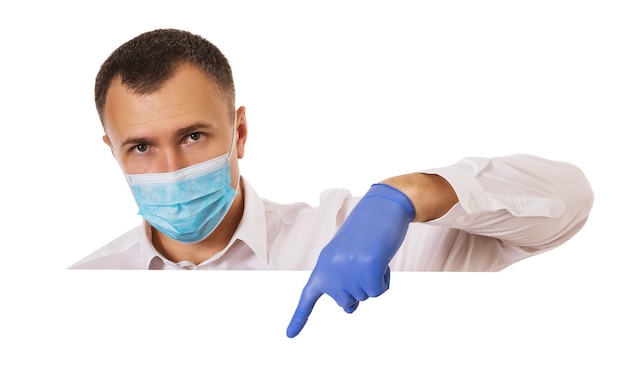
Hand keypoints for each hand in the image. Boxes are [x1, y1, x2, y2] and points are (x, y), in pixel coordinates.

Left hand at [286, 183, 415, 337]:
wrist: (380, 210)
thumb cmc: (365, 233)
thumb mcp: (347, 259)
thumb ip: (342, 284)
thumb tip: (348, 310)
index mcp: (322, 267)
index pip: (308, 297)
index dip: (299, 318)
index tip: (289, 336)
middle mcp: (331, 272)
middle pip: (347, 303)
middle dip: (360, 289)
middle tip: (363, 264)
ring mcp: (348, 272)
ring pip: (366, 296)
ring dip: (374, 280)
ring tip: (372, 256)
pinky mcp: (367, 271)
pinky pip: (379, 291)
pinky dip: (385, 279)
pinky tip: (381, 260)